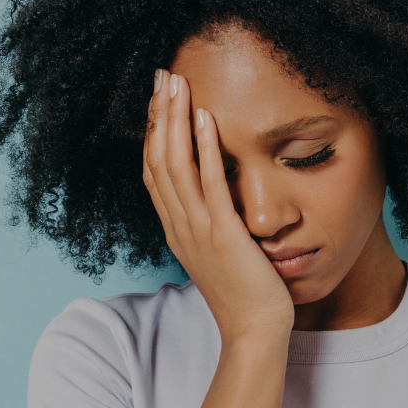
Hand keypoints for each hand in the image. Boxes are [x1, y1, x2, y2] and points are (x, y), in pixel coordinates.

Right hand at [142, 70, 294, 342]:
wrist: (254, 333)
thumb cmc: (246, 296)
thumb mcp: (221, 254)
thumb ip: (214, 226)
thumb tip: (219, 203)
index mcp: (178, 229)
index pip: (155, 171)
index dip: (153, 132)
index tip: (158, 99)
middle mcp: (180, 225)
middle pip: (157, 159)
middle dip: (158, 114)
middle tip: (161, 75)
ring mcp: (198, 230)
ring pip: (175, 165)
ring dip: (173, 120)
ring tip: (176, 83)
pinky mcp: (223, 235)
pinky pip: (210, 185)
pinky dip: (204, 149)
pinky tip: (206, 118)